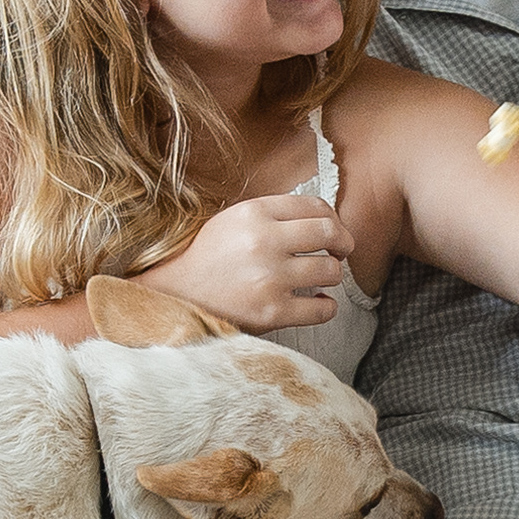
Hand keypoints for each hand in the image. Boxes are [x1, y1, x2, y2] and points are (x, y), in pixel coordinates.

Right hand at [134, 195, 352, 332]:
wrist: (175, 297)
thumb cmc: (207, 258)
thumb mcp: (233, 221)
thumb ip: (272, 216)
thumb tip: (322, 219)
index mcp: (254, 213)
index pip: (315, 206)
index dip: (333, 219)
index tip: (333, 232)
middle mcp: (264, 242)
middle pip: (330, 233)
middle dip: (344, 243)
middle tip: (341, 252)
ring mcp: (270, 278)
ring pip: (330, 271)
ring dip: (333, 275)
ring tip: (323, 278)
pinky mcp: (272, 312)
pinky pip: (322, 309)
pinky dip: (327, 306)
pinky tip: (319, 303)